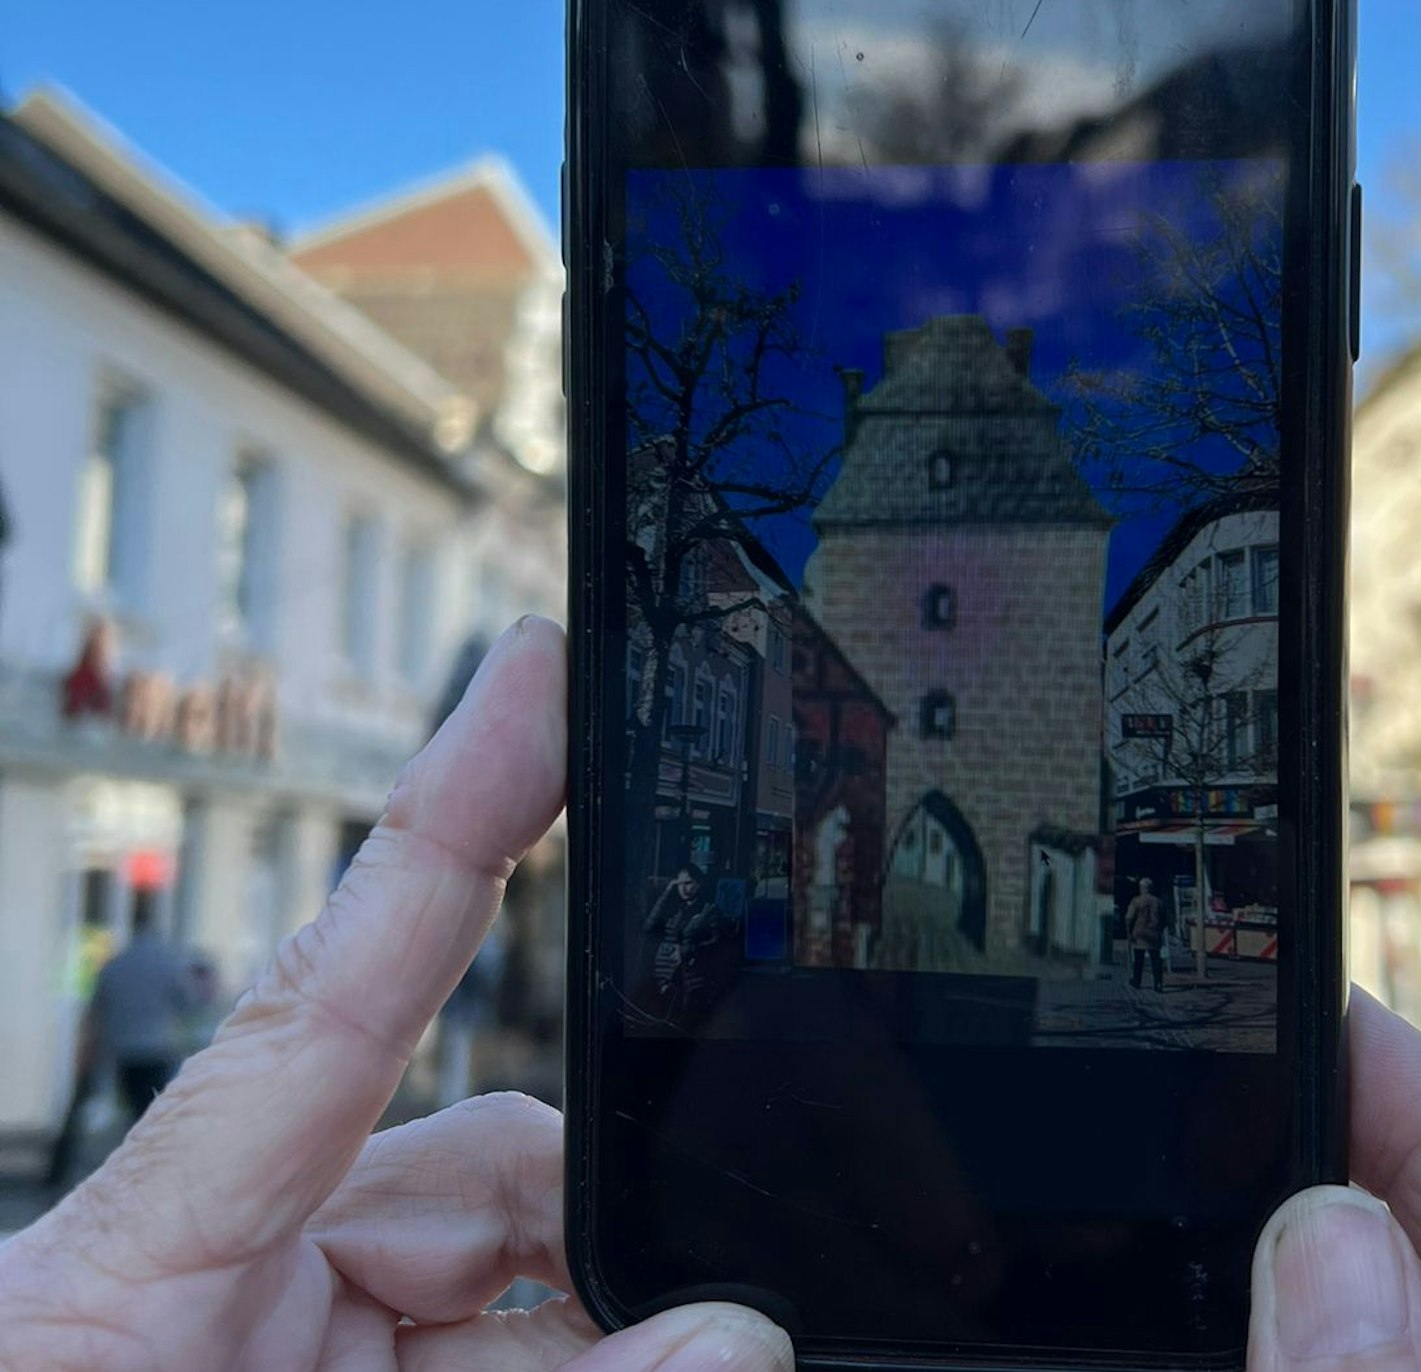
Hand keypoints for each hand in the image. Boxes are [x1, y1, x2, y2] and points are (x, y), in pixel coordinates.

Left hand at [0, 619, 790, 1371]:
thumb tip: (736, 1337)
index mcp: (132, 1267)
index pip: (330, 989)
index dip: (451, 812)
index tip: (532, 670)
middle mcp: (209, 1270)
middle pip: (464, 1149)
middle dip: (594, 1212)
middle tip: (701, 1309)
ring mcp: (263, 1326)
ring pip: (497, 1247)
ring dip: (593, 1318)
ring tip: (672, 1365)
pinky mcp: (310, 1370)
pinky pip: (481, 1331)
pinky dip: (566, 1357)